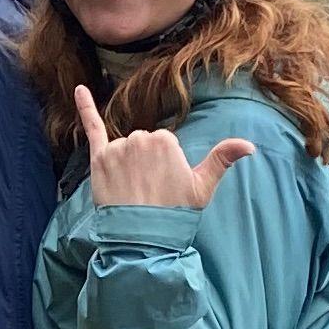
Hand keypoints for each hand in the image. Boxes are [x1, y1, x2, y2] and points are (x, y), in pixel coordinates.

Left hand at [75, 84, 254, 210]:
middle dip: (145, 164)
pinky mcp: (99, 159)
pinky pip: (92, 128)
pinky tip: (79, 90)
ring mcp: (117, 149)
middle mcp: (139, 138)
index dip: (165, 166)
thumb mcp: (203, 187)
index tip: (164, 185)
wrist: (142, 238)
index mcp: (164, 140)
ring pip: (123, 147)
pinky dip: (85, 107)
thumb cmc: (174, 213)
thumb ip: (222, 159)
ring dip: (126, 164)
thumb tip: (250, 145)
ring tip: (132, 191)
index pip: (163, 144)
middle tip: (149, 191)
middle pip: (142, 143)